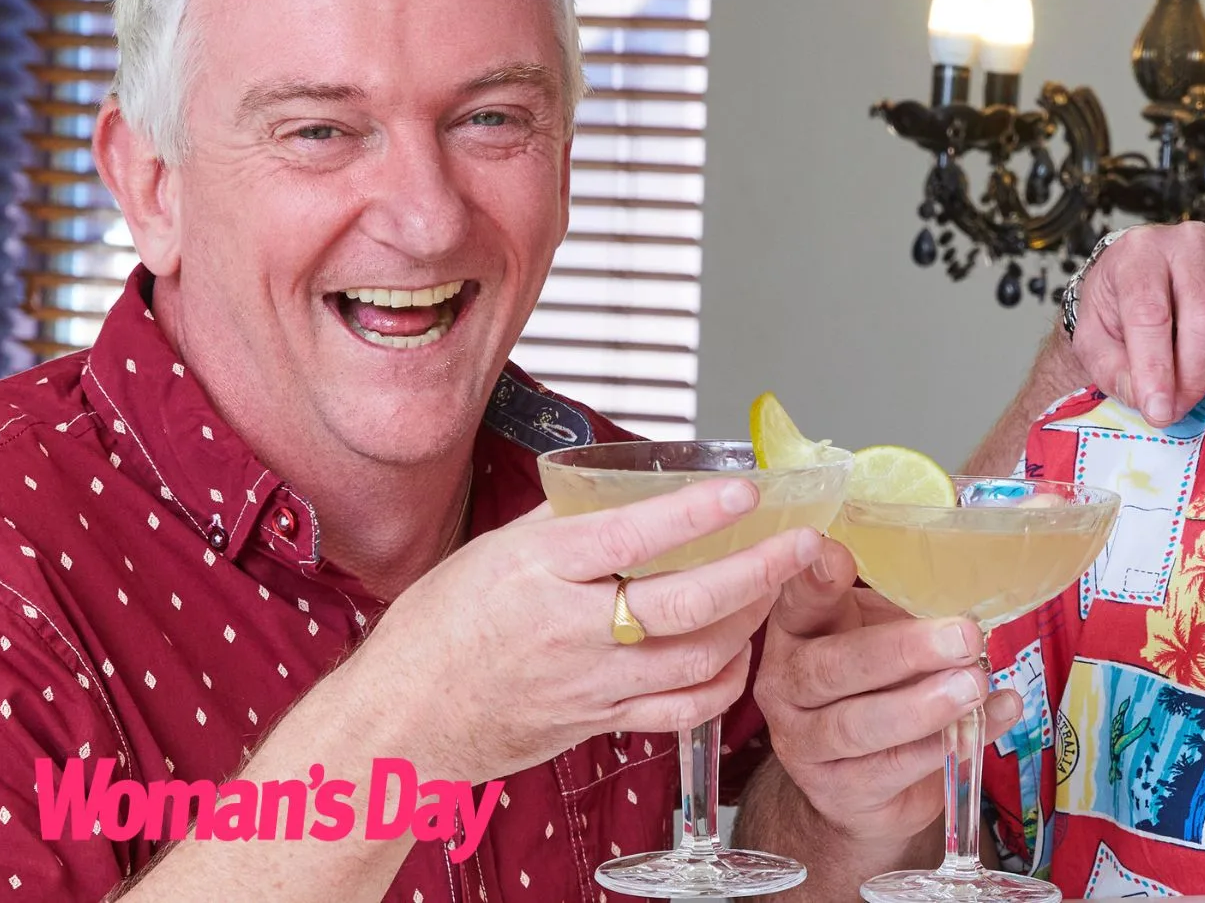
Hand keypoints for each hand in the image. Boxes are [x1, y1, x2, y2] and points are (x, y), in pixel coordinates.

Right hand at [348, 478, 821, 784]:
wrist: (403, 721)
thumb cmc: (441, 629)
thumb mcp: (493, 551)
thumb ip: (564, 520)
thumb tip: (622, 482)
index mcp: (538, 571)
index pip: (628, 536)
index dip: (693, 513)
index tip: (745, 490)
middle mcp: (569, 629)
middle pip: (683, 604)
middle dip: (755, 571)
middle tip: (801, 542)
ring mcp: (590, 683)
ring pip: (695, 658)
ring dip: (750, 622)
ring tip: (775, 586)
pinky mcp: (600, 722)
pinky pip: (681, 710)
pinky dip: (723, 683)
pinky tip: (740, 654)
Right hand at [753, 539, 1020, 845]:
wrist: (855, 782)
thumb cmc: (873, 686)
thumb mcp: (878, 633)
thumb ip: (902, 610)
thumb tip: (962, 591)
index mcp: (794, 631)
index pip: (797, 601)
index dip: (813, 580)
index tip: (836, 556)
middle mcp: (786, 686)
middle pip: (832, 668)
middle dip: (901, 651)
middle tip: (964, 636)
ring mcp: (806, 744)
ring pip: (858, 726)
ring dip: (923, 705)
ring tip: (974, 685)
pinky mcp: (840, 791)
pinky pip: (894, 769)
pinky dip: (948, 744)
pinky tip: (990, 719)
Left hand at [1069, 223, 1204, 426]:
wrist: (1143, 276)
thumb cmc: (1119, 310)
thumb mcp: (1095, 342)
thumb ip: (1115, 372)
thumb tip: (1155, 401)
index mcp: (1138, 255)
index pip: (1151, 314)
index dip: (1157, 370)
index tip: (1160, 410)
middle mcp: (1190, 240)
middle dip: (1197, 375)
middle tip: (1183, 402)